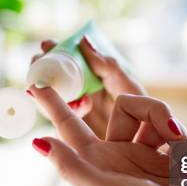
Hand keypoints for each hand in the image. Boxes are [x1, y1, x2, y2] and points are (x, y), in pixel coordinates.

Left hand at [29, 85, 186, 185]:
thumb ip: (73, 167)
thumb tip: (38, 142)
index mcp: (100, 161)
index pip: (71, 125)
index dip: (54, 104)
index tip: (35, 84)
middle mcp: (123, 155)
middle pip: (131, 106)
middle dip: (156, 113)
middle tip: (175, 134)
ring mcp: (150, 157)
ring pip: (163, 119)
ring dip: (181, 137)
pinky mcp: (176, 161)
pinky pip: (186, 136)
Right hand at [31, 36, 145, 137]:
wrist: (149, 145)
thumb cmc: (145, 114)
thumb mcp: (127, 86)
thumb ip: (107, 66)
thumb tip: (83, 40)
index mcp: (96, 77)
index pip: (70, 58)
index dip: (56, 50)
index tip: (46, 44)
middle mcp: (83, 91)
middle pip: (55, 75)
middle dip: (43, 67)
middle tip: (37, 62)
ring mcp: (78, 111)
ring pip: (54, 95)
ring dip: (47, 88)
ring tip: (47, 84)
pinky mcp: (75, 131)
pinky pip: (60, 118)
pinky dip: (60, 110)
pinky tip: (80, 105)